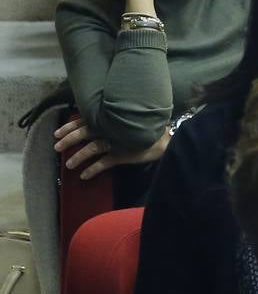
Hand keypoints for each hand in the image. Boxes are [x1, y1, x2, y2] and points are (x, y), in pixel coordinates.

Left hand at [54, 119, 169, 180]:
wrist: (165, 141)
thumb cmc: (145, 129)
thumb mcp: (127, 121)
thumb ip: (112, 121)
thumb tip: (92, 124)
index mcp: (112, 118)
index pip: (87, 119)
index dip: (71, 126)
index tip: (57, 133)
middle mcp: (113, 127)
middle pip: (87, 131)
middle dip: (70, 139)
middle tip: (57, 147)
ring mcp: (118, 141)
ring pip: (93, 147)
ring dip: (79, 156)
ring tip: (69, 165)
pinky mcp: (123, 154)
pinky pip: (105, 162)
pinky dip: (93, 169)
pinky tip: (84, 175)